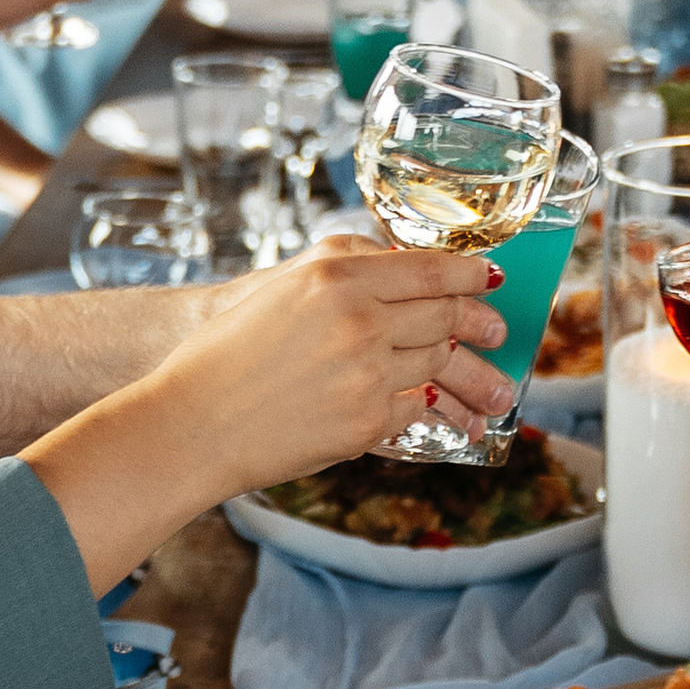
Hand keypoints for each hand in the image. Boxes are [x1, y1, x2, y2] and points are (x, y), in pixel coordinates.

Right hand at [170, 231, 513, 480]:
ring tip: (498, 388)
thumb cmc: (223, 355)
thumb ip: (343, 271)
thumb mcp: (281, 289)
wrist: (191, 422)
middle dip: (479, 323)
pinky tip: (456, 421)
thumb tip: (402, 266)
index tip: (489, 277)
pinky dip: (439, 413)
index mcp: (334, 274)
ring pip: (441, 363)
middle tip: (497, 331)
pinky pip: (419, 409)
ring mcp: (366, 371)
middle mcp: (358, 318)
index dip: (469, 272)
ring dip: (476, 377)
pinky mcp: (366, 421)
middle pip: (444, 314)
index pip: (427, 266)